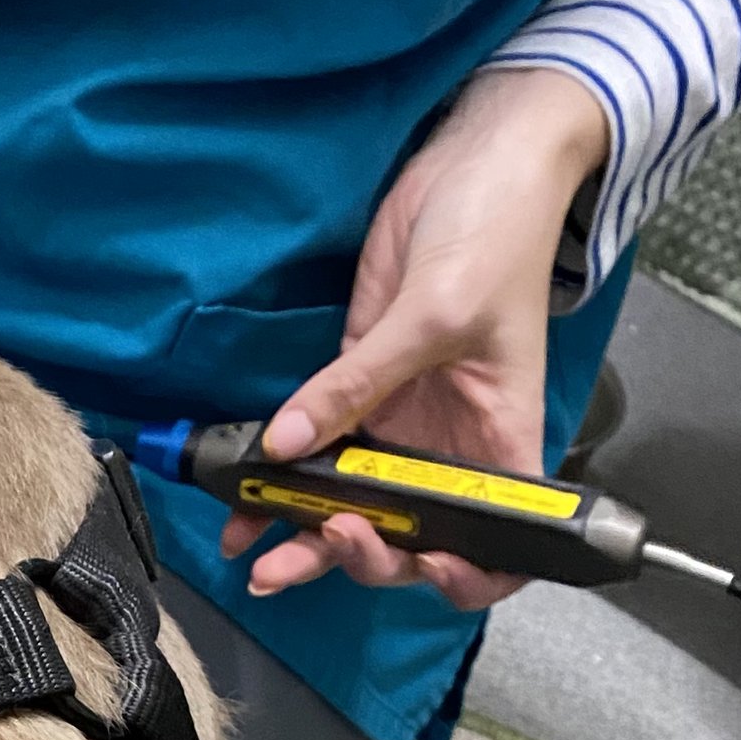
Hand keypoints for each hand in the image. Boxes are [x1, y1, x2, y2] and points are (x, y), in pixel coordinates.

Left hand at [227, 66, 610, 611]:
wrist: (477, 162)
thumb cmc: (497, 232)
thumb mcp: (433, 314)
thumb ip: (357, 384)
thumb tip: (287, 444)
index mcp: (500, 447)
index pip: (494, 547)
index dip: (461, 577)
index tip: (417, 565)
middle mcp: (449, 452)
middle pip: (405, 538)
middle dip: (353, 558)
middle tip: (301, 553)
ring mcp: (400, 428)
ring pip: (351, 509)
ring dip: (302, 540)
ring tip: (254, 555)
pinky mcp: (358, 394)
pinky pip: (315, 455)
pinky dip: (279, 485)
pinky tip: (240, 501)